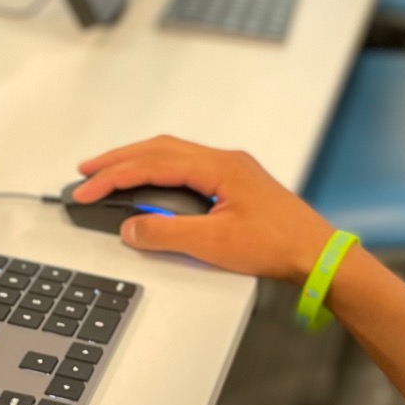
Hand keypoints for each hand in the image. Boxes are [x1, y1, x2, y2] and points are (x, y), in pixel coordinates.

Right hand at [71, 136, 335, 284]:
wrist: (318, 256)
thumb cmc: (278, 245)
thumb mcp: (213, 244)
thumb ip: (165, 234)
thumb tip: (130, 229)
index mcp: (218, 166)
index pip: (151, 163)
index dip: (114, 176)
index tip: (86, 189)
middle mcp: (224, 160)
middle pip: (159, 149)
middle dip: (118, 159)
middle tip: (86, 171)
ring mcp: (232, 171)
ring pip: (173, 155)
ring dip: (138, 162)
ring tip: (109, 174)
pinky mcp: (236, 186)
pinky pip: (187, 167)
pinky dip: (159, 171)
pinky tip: (150, 184)